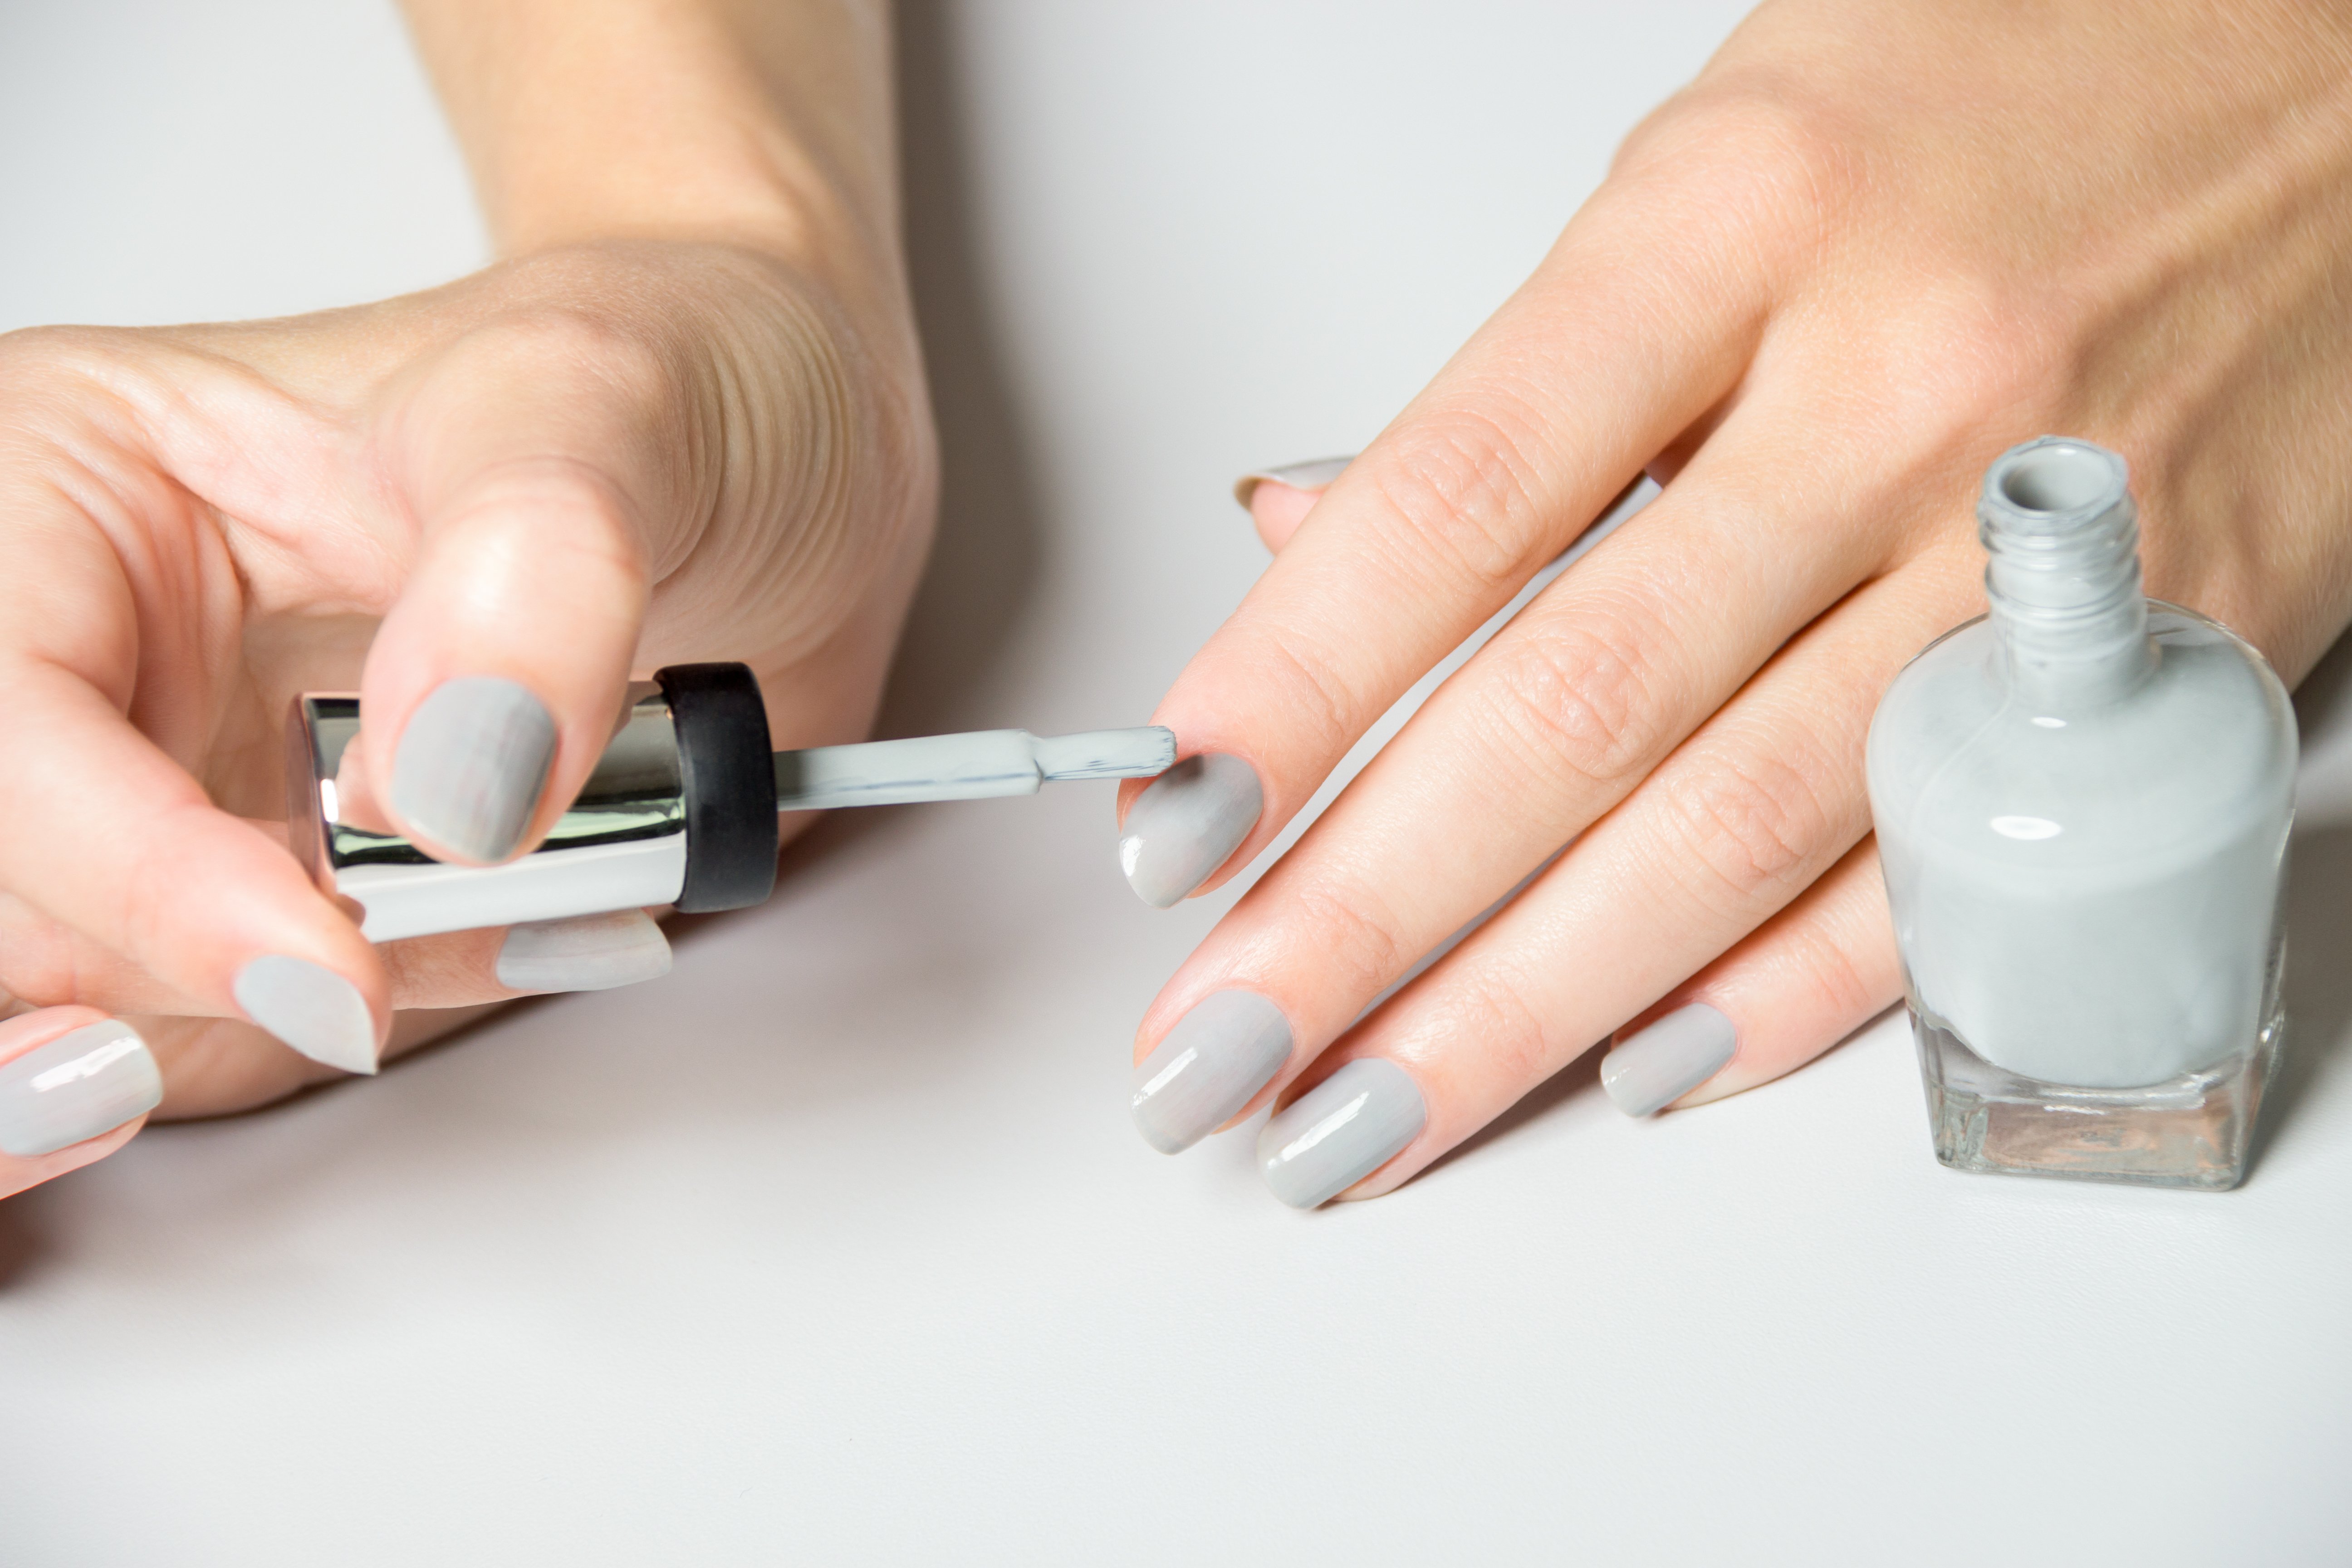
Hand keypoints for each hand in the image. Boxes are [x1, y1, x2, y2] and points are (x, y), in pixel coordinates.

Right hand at [0, 237, 931, 1154]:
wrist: (778, 463)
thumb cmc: (671, 380)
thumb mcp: (614, 405)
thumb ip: (535, 570)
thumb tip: (451, 781)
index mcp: (66, 486)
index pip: (2, 724)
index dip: (133, 873)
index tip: (332, 962)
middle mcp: (78, 655)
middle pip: (16, 904)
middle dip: (184, 971)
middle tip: (387, 974)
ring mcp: (155, 792)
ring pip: (82, 1004)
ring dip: (262, 1031)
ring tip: (486, 928)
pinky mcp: (250, 900)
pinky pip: (215, 1043)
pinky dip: (336, 1040)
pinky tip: (489, 947)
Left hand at [1121, 0, 2351, 1204]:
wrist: (2341, 58)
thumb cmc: (2013, 85)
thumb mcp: (1725, 163)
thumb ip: (1531, 388)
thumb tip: (1311, 557)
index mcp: (1740, 224)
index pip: (1453, 504)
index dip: (1289, 692)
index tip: (1171, 831)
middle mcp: (1889, 390)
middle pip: (1570, 711)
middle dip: (1364, 914)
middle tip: (1216, 1049)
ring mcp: (2035, 543)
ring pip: (1737, 828)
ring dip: (1521, 1008)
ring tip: (1362, 1117)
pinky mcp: (2167, 656)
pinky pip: (1944, 872)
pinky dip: (1776, 994)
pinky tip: (1626, 1067)